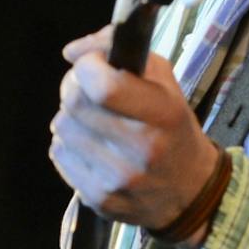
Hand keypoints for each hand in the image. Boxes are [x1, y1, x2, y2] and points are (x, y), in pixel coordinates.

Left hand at [49, 27, 218, 231]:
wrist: (189, 191)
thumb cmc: (173, 127)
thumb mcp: (164, 81)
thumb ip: (120, 50)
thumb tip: (71, 51)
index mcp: (164, 115)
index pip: (103, 86)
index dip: (88, 66)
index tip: (94, 63)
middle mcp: (141, 149)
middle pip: (75, 103)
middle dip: (75, 87)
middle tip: (87, 89)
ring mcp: (118, 178)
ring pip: (62, 127)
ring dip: (71, 117)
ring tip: (93, 121)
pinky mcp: (99, 198)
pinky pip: (59, 154)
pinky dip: (68, 144)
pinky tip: (91, 146)